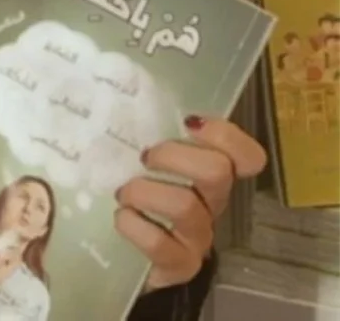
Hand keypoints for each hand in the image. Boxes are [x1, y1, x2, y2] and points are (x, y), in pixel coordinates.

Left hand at [115, 115, 266, 292]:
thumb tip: (107, 90)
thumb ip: (141, 131)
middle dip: (175, 156)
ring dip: (144, 192)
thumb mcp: (139, 159)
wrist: (124, 257)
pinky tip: (121, 218)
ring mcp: (198, 237)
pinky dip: (133, 225)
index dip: (225, 135)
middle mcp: (211, 204)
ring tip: (123, 193)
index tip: (188, 122)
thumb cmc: (133, 194)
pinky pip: (159, 243)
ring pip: (185, 205)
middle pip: (218, 172)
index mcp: (208, 173)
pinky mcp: (178, 265)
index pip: (246, 155)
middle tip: (144, 158)